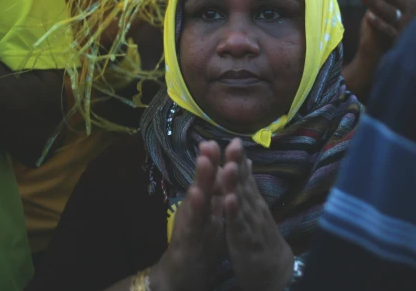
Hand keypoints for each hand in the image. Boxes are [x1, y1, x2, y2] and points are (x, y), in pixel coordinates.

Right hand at [149, 141, 225, 290]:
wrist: (183, 275)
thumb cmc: (200, 243)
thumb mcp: (213, 216)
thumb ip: (221, 194)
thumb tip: (232, 171)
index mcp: (206, 203)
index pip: (214, 178)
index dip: (220, 160)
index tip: (228, 140)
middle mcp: (195, 208)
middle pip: (203, 182)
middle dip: (207, 162)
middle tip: (210, 142)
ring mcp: (189, 222)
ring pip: (195, 198)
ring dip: (199, 179)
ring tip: (203, 160)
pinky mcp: (186, 239)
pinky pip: (191, 223)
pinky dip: (194, 209)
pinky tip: (197, 195)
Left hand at [222, 138, 293, 290]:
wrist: (275, 271)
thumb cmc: (261, 237)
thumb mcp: (254, 208)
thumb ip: (248, 184)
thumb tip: (245, 159)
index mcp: (253, 201)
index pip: (245, 175)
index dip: (239, 158)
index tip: (233, 138)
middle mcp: (254, 208)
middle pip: (244, 183)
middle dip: (238, 163)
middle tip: (233, 143)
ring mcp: (251, 224)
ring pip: (242, 201)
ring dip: (236, 183)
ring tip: (229, 165)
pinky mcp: (246, 241)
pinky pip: (239, 226)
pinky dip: (234, 213)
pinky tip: (228, 200)